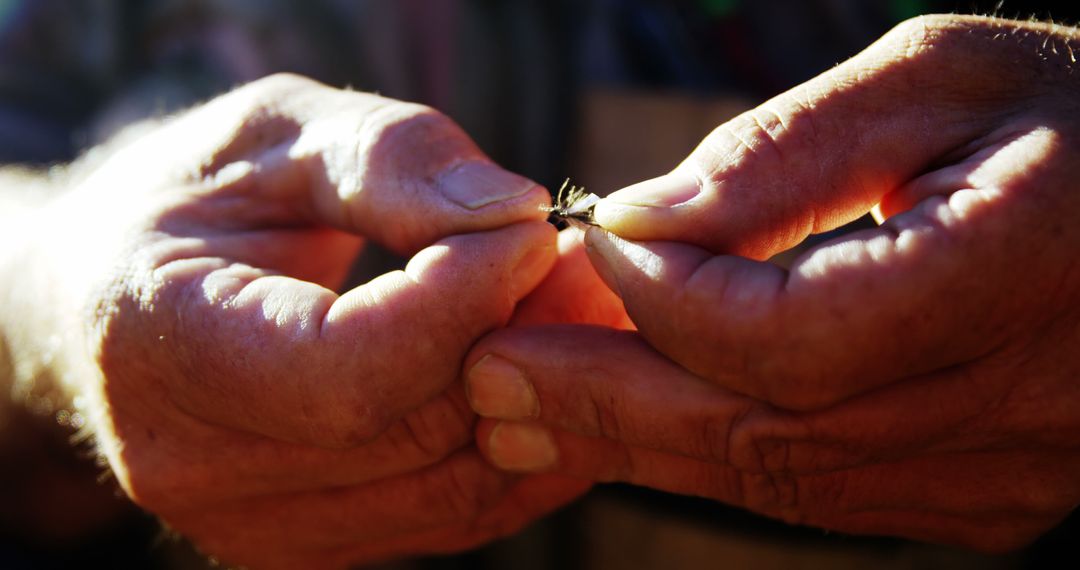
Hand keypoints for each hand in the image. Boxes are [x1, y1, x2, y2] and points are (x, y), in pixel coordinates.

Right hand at [0, 74, 587, 567]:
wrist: (117, 295)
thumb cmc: (193, 198)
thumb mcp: (275, 133)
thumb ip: (388, 161)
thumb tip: (517, 214)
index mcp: (158, 344)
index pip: (347, 369)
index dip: (464, 304)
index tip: (538, 235)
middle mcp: (192, 464)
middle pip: (412, 432)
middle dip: (525, 342)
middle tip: (586, 266)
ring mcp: (251, 524)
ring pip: (451, 490)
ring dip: (543, 398)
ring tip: (578, 310)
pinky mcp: (309, 541)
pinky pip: (451, 513)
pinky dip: (518, 445)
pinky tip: (546, 368)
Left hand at [464, 15, 1079, 551]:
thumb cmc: (1073, 114)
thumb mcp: (939, 81)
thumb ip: (786, 157)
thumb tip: (641, 224)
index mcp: (1018, 276)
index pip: (785, 335)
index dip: (666, 300)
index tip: (584, 248)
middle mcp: (1018, 406)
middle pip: (760, 432)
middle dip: (607, 402)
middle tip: (488, 375)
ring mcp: (1004, 472)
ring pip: (778, 480)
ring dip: (640, 444)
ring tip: (524, 410)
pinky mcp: (984, 494)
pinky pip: (818, 492)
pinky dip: (712, 459)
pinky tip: (630, 429)